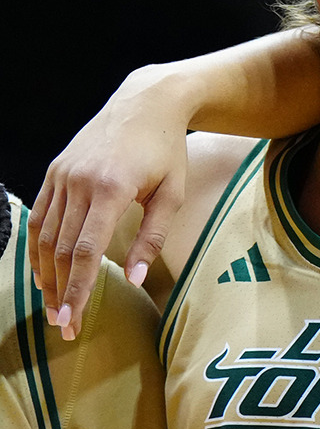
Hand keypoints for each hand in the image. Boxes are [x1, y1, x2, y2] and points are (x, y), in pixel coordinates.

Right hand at [31, 80, 188, 337]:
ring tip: (53, 304)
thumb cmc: (166, 151)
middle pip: (61, 249)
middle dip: (60, 290)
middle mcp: (78, 183)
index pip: (86, 251)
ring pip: (44, 235)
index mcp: (110, 190)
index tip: (72, 319)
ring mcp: (61, 176)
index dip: (77, 289)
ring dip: (45, 273)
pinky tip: (43, 270)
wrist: (145, 104)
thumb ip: (153, 238)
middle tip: (62, 324)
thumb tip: (137, 279)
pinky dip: (37, 246)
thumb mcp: (173, 194)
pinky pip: (39, 215)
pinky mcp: (54, 172)